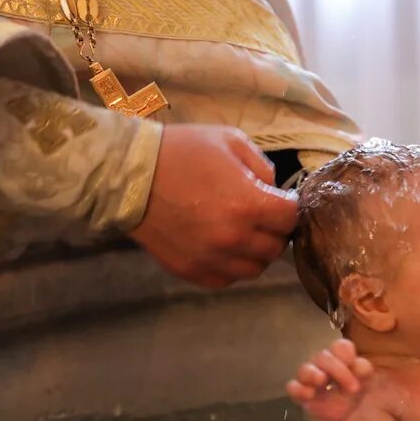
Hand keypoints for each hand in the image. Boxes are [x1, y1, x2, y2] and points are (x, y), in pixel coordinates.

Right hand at [129, 124, 298, 287]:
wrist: (128, 174)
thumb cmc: (182, 152)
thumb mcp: (231, 141)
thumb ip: (263, 167)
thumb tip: (275, 191)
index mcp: (249, 204)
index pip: (292, 218)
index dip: (290, 208)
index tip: (281, 201)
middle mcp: (235, 237)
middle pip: (277, 247)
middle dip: (276, 231)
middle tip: (263, 218)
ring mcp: (212, 258)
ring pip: (255, 268)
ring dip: (256, 252)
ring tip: (244, 234)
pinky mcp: (191, 270)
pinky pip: (226, 279)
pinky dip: (231, 267)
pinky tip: (223, 248)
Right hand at [286, 339, 373, 420]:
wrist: (341, 417)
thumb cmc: (351, 392)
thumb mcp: (364, 382)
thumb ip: (364, 371)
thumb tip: (359, 364)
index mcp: (339, 357)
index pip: (339, 346)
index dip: (346, 353)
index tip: (353, 364)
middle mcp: (322, 364)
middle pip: (323, 357)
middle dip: (338, 370)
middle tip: (354, 388)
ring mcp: (309, 378)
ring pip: (305, 369)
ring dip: (312, 373)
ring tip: (321, 380)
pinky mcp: (300, 394)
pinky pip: (293, 387)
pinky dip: (299, 390)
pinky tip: (309, 395)